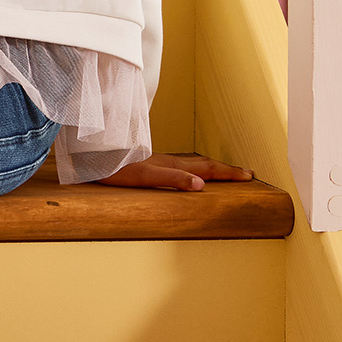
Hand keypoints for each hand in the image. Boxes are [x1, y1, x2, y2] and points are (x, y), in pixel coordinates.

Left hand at [95, 153, 251, 192]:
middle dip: (226, 169)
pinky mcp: (148, 163)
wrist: (92, 155)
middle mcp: (168, 161)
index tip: (249, 176)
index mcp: (172, 165)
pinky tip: (186, 172)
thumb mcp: (145, 177)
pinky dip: (192, 168)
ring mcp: (158, 161)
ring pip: (192, 163)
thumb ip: (173, 179)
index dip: (228, 173)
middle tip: (246, 173)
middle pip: (204, 163)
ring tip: (223, 172)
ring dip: (211, 167)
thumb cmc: (116, 168)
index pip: (207, 168)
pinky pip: (179, 165)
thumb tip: (201, 185)